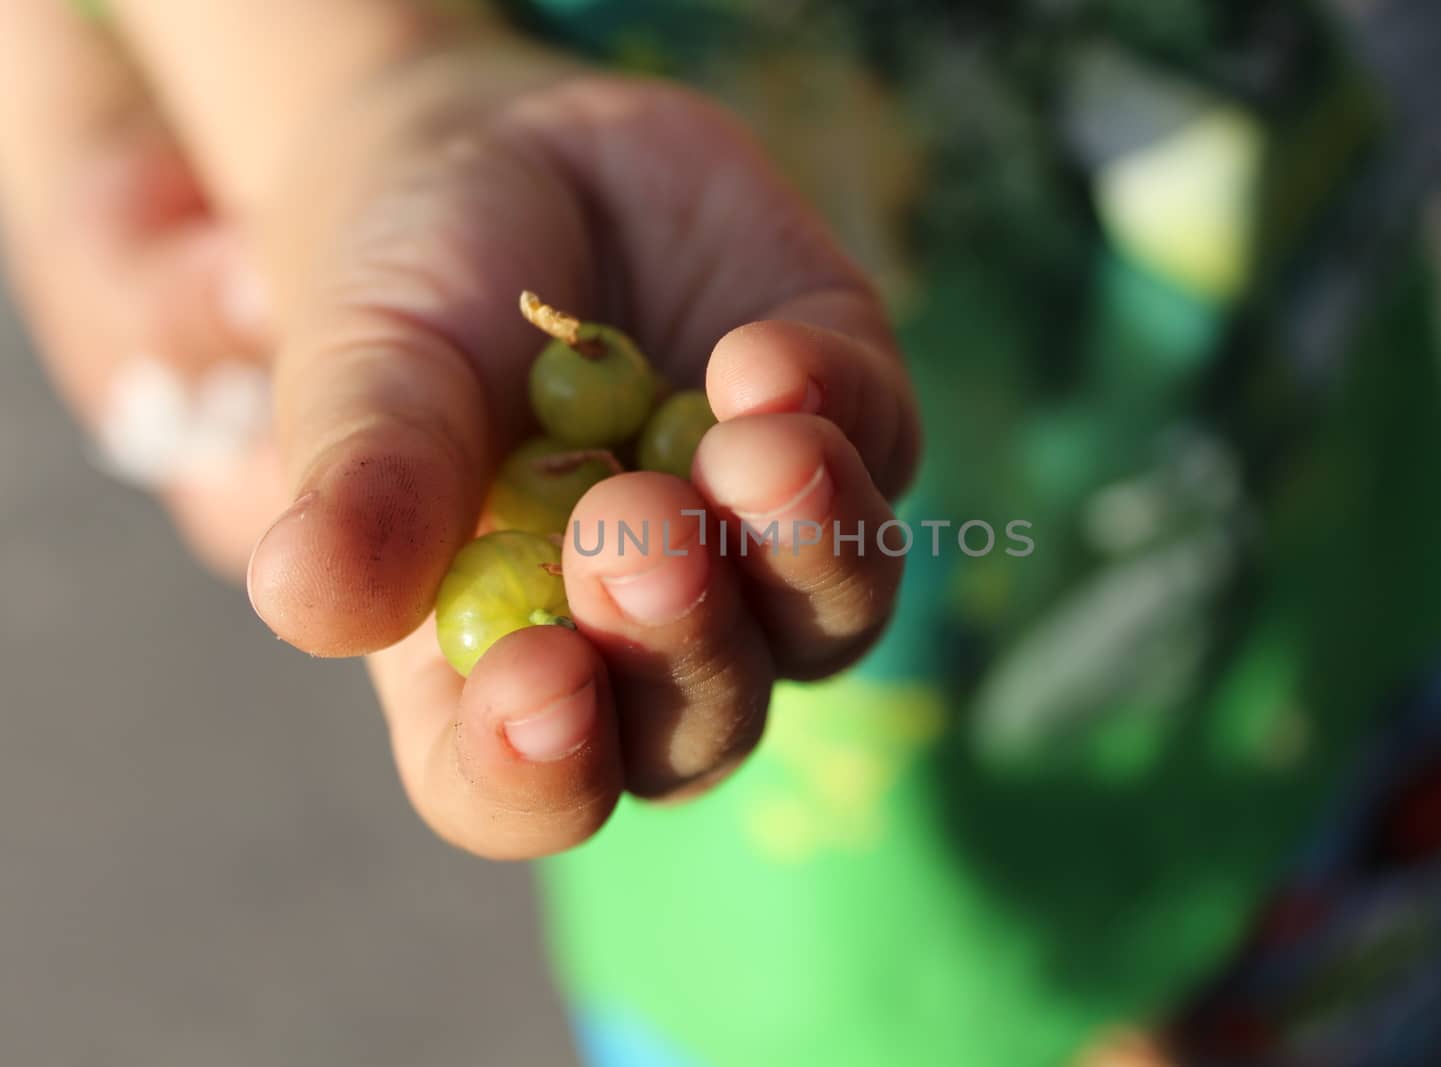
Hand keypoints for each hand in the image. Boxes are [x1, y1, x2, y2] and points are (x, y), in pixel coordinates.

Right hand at [1, 6, 919, 859]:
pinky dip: (836, 407)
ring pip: (834, 614)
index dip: (538, 772)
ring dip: (805, 552)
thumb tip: (304, 600)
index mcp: (501, 669)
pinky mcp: (852, 420)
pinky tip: (765, 354)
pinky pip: (879, 444)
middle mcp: (653, 637)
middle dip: (682, 641)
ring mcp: (767, 542)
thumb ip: (361, 483)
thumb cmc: (406, 302)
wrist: (506, 164)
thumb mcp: (365, 369)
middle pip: (703, 724)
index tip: (537, 685)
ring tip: (750, 454)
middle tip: (635, 529)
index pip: (525, 790)